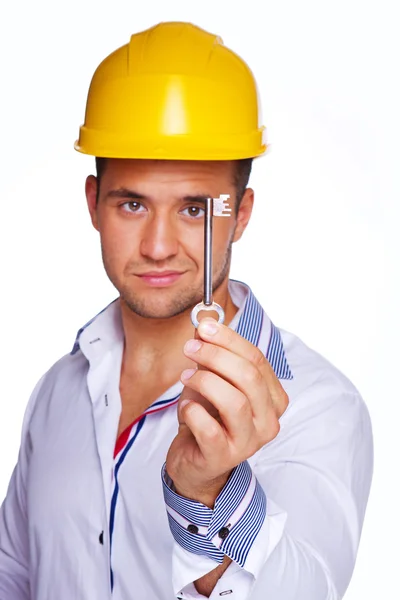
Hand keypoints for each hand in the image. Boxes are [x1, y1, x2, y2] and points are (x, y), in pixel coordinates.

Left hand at [165, 317, 288, 506]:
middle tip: (190, 347)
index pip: (257, 359)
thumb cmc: (209, 417)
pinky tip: (185, 409)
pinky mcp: (224, 457)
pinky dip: (191, 411)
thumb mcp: (213, 381)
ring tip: (187, 376)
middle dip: (215, 356)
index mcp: (273, 398)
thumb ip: (213, 354)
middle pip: (248, 376)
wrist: (196, 461)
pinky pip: (208, 428)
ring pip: (234, 401)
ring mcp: (249, 442)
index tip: (204, 327)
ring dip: (204, 381)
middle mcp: (268, 421)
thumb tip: (205, 325)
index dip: (229, 339)